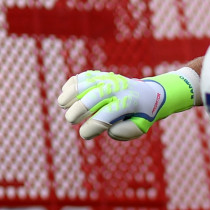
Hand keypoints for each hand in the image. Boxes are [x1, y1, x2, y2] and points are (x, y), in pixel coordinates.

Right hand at [56, 68, 197, 140]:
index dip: (93, 126)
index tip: (84, 134)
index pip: (107, 114)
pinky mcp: (100, 75)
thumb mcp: (140, 127)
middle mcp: (118, 87)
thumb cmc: (141, 115)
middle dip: (78, 109)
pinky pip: (83, 76)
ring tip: (62, 106)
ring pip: (85, 83)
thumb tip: (108, 129)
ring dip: (70, 94)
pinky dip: (72, 84)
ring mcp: (108, 79)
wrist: (147, 93)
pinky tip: (65, 95)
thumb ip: (126, 132)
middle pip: (94, 96)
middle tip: (70, 121)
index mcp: (129, 102)